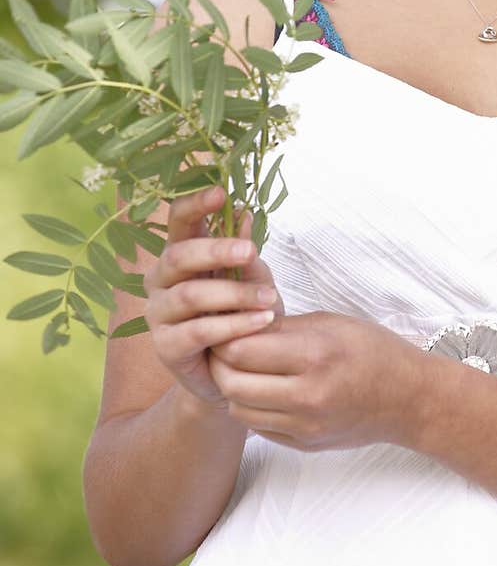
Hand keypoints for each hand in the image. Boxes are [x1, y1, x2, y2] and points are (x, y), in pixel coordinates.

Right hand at [141, 185, 284, 409]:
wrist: (235, 372)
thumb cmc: (243, 316)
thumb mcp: (253, 280)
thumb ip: (246, 254)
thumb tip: (245, 215)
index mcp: (180, 254)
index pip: (178, 221)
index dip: (195, 204)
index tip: (221, 193)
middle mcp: (160, 279)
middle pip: (180, 255)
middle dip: (217, 250)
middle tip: (250, 251)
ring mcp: (158, 313)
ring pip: (191, 295)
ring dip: (234, 294)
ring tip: (269, 298)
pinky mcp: (165, 347)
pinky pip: (199, 331)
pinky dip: (234, 325)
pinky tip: (262, 321)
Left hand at [206, 309, 430, 451]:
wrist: (409, 399)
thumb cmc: (373, 351)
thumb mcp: (331, 324)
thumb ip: (282, 327)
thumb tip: (238, 325)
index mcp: (316, 356)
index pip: (241, 350)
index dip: (224, 336)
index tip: (226, 325)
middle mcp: (308, 396)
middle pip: (231, 384)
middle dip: (218, 363)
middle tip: (222, 348)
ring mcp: (306, 426)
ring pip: (239, 410)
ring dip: (232, 388)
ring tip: (242, 368)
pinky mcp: (304, 444)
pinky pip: (259, 427)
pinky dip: (253, 407)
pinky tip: (264, 389)